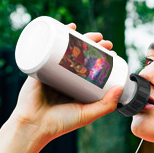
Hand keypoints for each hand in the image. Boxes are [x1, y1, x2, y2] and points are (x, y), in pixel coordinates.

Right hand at [10, 23, 121, 142]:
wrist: (33, 125)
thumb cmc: (60, 123)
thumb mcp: (87, 114)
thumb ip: (106, 105)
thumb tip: (120, 87)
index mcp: (76, 87)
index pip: (92, 67)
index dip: (102, 58)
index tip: (112, 52)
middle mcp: (65, 77)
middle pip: (80, 55)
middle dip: (93, 45)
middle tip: (104, 41)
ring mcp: (52, 70)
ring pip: (67, 49)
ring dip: (79, 37)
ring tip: (92, 34)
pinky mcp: (39, 66)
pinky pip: (48, 47)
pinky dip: (57, 34)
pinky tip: (67, 26)